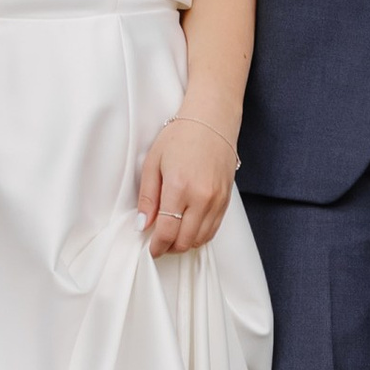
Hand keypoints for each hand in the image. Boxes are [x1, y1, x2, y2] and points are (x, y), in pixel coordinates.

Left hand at [138, 103, 237, 256]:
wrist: (211, 121)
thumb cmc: (180, 137)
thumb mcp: (153, 163)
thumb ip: (147, 197)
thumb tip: (143, 224)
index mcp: (179, 187)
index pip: (167, 231)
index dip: (157, 246)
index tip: (151, 248)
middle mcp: (201, 197)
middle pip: (185, 240)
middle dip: (169, 247)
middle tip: (159, 243)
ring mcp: (217, 200)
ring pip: (201, 239)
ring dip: (185, 243)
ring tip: (173, 236)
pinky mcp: (226, 200)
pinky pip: (214, 229)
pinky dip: (200, 235)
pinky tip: (189, 228)